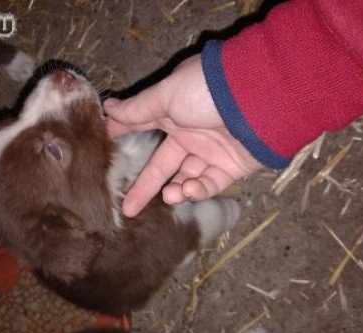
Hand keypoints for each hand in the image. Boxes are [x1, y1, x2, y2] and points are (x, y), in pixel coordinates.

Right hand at [104, 54, 262, 216]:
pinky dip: (198, 190)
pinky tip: (190, 189)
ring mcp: (211, 152)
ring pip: (186, 178)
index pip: (143, 129)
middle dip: (145, 187)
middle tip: (127, 209)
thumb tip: (107, 108)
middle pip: (162, 165)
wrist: (257, 99)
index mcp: (172, 112)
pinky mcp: (231, 168)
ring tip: (170, 195)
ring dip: (175, 190)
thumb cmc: (205, 91)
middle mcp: (190, 134)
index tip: (105, 160)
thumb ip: (137, 110)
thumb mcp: (165, 97)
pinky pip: (210, 184)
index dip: (125, 143)